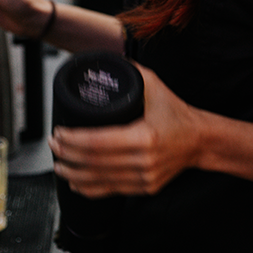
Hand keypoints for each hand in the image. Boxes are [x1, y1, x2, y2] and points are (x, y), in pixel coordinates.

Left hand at [48, 64, 202, 196]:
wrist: (200, 140)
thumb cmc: (176, 114)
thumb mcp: (154, 86)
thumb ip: (130, 71)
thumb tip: (104, 62)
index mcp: (145, 137)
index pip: (97, 142)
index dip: (72, 139)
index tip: (59, 132)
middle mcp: (144, 161)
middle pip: (94, 162)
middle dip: (67, 154)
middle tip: (53, 144)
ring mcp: (144, 178)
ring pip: (99, 180)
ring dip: (73, 173)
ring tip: (58, 163)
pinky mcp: (144, 188)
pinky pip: (110, 191)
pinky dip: (88, 188)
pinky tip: (75, 182)